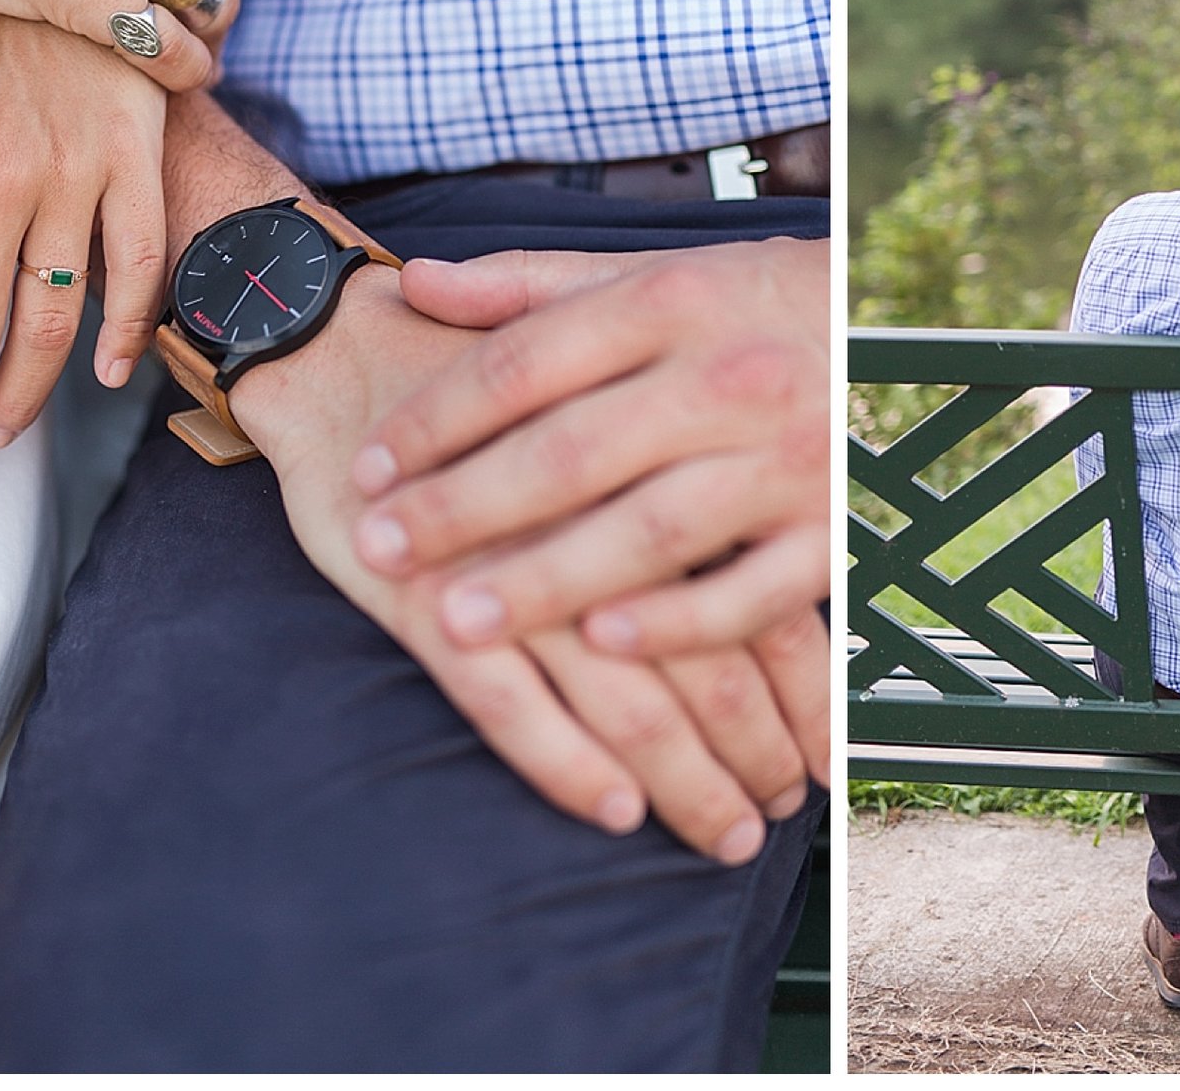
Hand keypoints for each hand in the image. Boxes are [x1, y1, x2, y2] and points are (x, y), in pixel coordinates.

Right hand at [230, 268, 809, 857]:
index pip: (764, 597)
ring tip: (722, 835)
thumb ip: (697, 477)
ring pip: (627, 696)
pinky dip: (567, 763)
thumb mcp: (614, 408)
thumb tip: (793, 569)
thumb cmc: (503, 390)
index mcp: (669, 465)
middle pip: (711, 662)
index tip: (826, 756)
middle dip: (753, 753)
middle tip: (778, 813)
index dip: (804, 690)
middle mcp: (607, 516)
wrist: (353, 345)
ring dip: (684, 777)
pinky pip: (512, 702)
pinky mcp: (432, 600)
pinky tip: (613, 810)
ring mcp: (518, 565)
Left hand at [346, 239, 829, 658]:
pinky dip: (678, 623)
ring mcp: (785, 459)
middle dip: (464, 507)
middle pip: (574, 451)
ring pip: (650, 533)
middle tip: (378, 549)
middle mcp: (727, 377)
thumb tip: (416, 284)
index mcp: (671, 303)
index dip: (437, 417)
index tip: (365, 467)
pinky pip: (750, 594)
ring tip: (457, 621)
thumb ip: (531, 286)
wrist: (898, 322)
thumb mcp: (651, 272)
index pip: (528, 362)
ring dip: (546, 580)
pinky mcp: (829, 532)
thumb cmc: (746, 304)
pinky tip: (604, 645)